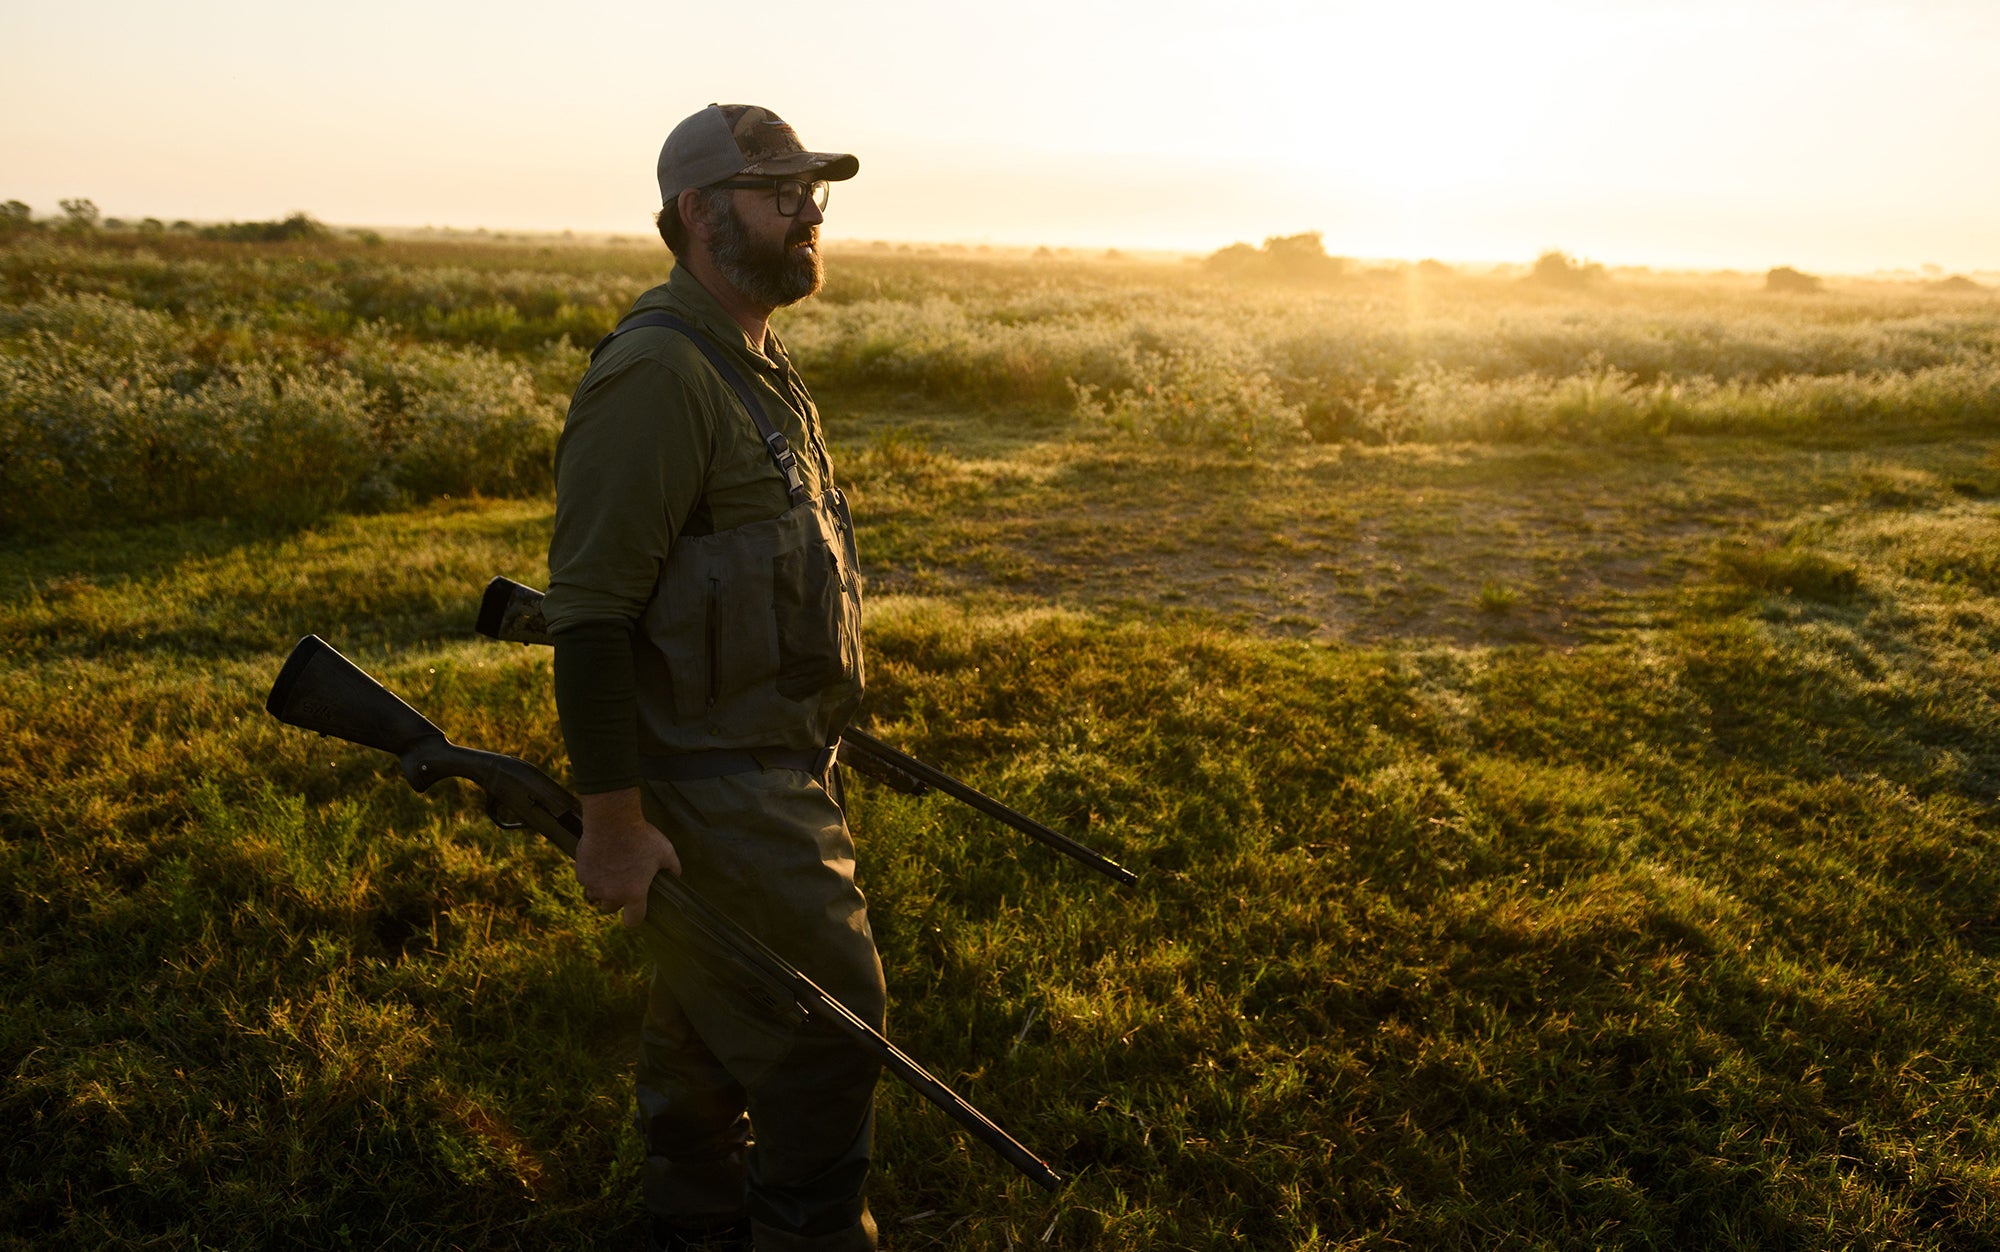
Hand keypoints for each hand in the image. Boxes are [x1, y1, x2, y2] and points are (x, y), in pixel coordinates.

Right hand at [574, 787, 681, 928]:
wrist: (612, 819)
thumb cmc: (641, 836)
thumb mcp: (665, 851)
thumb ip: (673, 867)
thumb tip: (677, 875)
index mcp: (634, 894)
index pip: (633, 921)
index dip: (634, 918)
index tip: (635, 911)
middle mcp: (612, 894)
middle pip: (610, 909)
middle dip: (615, 901)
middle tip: (622, 884)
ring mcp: (594, 885)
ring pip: (595, 895)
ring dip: (601, 889)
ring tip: (610, 872)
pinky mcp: (581, 874)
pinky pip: (585, 880)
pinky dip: (591, 874)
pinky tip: (599, 860)